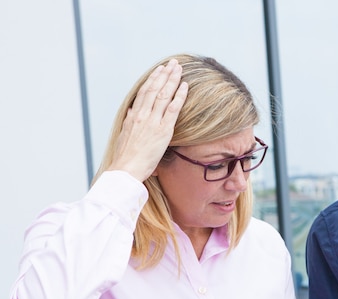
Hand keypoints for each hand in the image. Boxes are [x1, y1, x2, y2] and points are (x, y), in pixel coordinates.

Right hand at [109, 58, 188, 181]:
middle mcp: (142, 115)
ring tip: (179, 68)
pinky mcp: (163, 130)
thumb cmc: (126, 157)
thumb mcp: (124, 136)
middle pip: (154, 88)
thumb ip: (129, 122)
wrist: (126, 169)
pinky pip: (173, 108)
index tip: (159, 70)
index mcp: (133, 116)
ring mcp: (152, 121)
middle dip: (164, 74)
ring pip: (163, 94)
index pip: (144, 92)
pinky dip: (179, 95)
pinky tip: (185, 86)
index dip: (152, 79)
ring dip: (172, 79)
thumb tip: (132, 112)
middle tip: (172, 63)